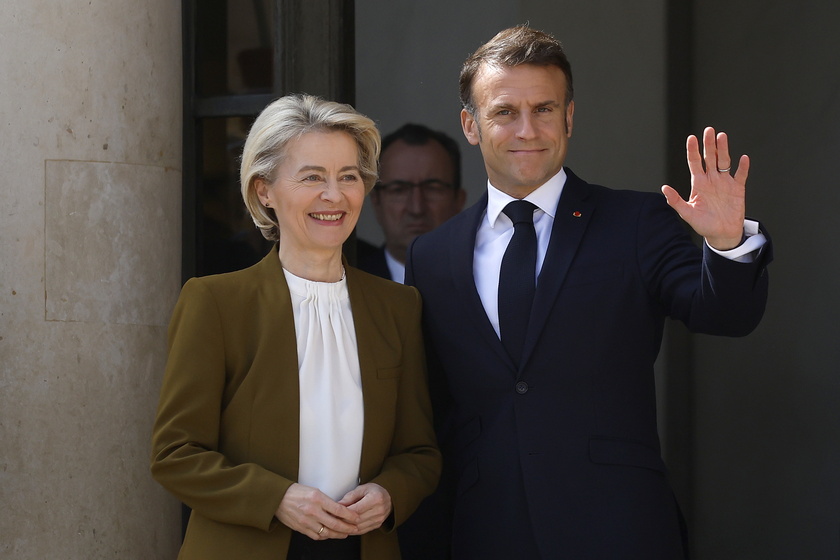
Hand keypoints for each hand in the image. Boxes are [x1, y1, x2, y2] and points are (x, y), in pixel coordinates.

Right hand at [275, 483, 360, 539]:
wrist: (278, 498)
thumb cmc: (296, 492)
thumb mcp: (314, 491)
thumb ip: (326, 501)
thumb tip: (339, 510)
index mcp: (317, 498)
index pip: (338, 509)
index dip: (350, 515)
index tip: (356, 517)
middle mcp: (313, 511)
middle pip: (334, 524)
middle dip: (347, 528)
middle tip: (355, 529)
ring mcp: (306, 521)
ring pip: (326, 532)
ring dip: (338, 534)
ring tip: (345, 534)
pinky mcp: (301, 528)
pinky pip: (316, 536)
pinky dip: (325, 537)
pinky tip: (330, 535)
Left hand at [337, 483, 391, 534]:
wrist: (387, 497)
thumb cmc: (373, 491)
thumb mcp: (362, 488)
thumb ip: (350, 496)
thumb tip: (338, 505)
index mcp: (376, 498)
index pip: (357, 509)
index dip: (344, 512)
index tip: (334, 512)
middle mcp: (379, 510)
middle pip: (357, 520)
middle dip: (344, 520)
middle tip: (333, 519)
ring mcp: (379, 519)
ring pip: (359, 527)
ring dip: (347, 527)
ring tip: (337, 523)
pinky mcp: (377, 525)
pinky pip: (362, 531)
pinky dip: (353, 530)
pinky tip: (346, 527)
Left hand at [661, 127, 748, 249]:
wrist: (721, 234)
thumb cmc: (703, 224)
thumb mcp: (687, 213)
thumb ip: (676, 200)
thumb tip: (664, 188)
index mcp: (698, 183)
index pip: (694, 162)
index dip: (693, 150)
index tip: (691, 138)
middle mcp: (711, 179)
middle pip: (710, 157)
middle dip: (709, 144)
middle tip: (708, 130)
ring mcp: (725, 182)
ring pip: (724, 161)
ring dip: (723, 149)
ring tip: (722, 136)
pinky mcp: (738, 189)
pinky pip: (740, 175)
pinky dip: (742, 167)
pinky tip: (743, 158)